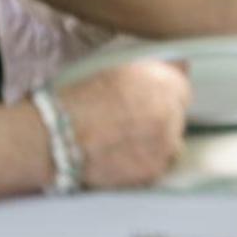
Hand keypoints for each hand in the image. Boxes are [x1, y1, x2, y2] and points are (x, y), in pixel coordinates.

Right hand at [60, 60, 189, 189]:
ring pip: (170, 143)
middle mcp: (172, 112)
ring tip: (123, 142)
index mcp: (167, 82)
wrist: (53, 135)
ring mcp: (166, 144)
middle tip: (127, 123)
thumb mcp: (120, 66)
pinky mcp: (152, 171)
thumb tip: (182, 66)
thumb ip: (157, 67)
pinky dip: (143, 163)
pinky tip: (120, 158)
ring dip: (155, 142)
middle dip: (159, 118)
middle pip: (177, 116)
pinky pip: (158, 166)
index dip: (162, 95)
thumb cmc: (79, 96)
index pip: (182, 88)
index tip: (147, 102)